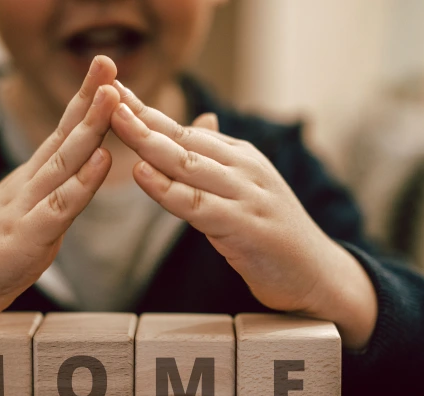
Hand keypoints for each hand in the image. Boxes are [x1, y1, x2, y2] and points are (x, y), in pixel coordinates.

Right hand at [0, 56, 119, 349]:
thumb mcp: (24, 215)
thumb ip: (49, 195)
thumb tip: (76, 180)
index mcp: (31, 181)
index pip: (61, 136)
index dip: (83, 104)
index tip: (105, 76)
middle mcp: (29, 186)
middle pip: (64, 138)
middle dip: (90, 100)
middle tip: (107, 63)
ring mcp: (25, 209)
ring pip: (63, 163)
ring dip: (89, 129)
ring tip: (111, 97)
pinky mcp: (25, 238)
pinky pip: (59, 208)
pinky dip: (81, 184)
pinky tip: (100, 160)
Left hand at [110, 82, 376, 349]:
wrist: (316, 274)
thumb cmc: (272, 231)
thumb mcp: (245, 187)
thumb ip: (218, 157)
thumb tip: (202, 122)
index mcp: (239, 157)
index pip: (185, 129)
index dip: (148, 112)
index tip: (115, 93)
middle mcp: (243, 168)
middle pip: (183, 139)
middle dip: (142, 118)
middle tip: (107, 95)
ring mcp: (245, 195)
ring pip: (188, 164)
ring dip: (149, 143)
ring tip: (117, 122)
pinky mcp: (244, 226)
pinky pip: (197, 204)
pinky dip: (167, 189)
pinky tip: (143, 173)